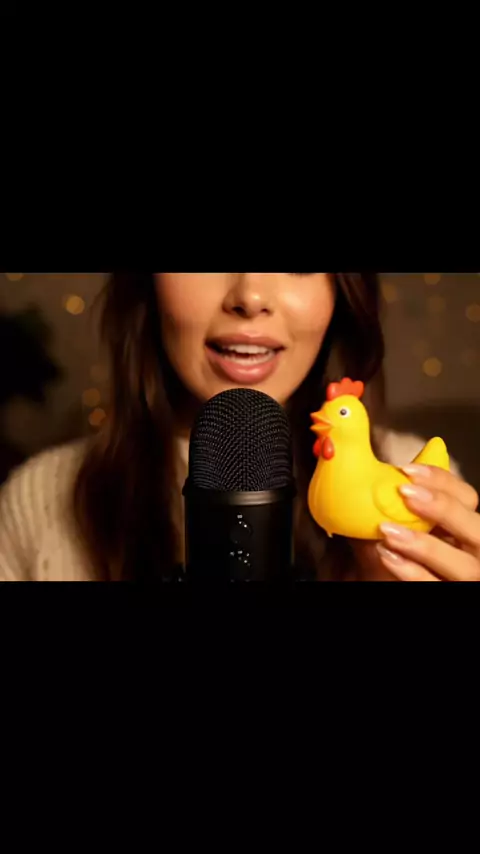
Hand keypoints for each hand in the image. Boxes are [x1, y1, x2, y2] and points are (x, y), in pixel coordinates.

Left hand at [353, 466, 479, 580]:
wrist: (381, 579)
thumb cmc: (396, 547)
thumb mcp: (403, 522)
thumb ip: (402, 502)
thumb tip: (379, 472)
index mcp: (464, 524)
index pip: (468, 497)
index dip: (443, 482)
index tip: (407, 470)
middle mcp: (474, 550)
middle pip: (478, 530)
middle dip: (444, 509)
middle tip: (405, 494)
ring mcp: (464, 577)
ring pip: (464, 566)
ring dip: (425, 545)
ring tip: (388, 530)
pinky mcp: (446, 594)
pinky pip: (435, 586)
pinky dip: (412, 572)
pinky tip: (387, 556)